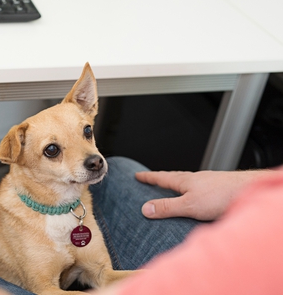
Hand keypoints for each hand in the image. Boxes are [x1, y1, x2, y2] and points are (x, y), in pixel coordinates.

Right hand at [135, 170, 268, 220]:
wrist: (247, 189)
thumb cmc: (221, 196)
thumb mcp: (188, 205)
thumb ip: (167, 207)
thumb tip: (145, 209)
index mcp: (184, 181)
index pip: (161, 177)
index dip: (148, 177)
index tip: (137, 175)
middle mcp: (194, 179)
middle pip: (173, 177)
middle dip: (161, 178)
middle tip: (151, 178)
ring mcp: (206, 182)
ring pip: (186, 182)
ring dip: (176, 184)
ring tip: (171, 187)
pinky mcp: (217, 188)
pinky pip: (197, 188)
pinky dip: (190, 190)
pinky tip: (195, 196)